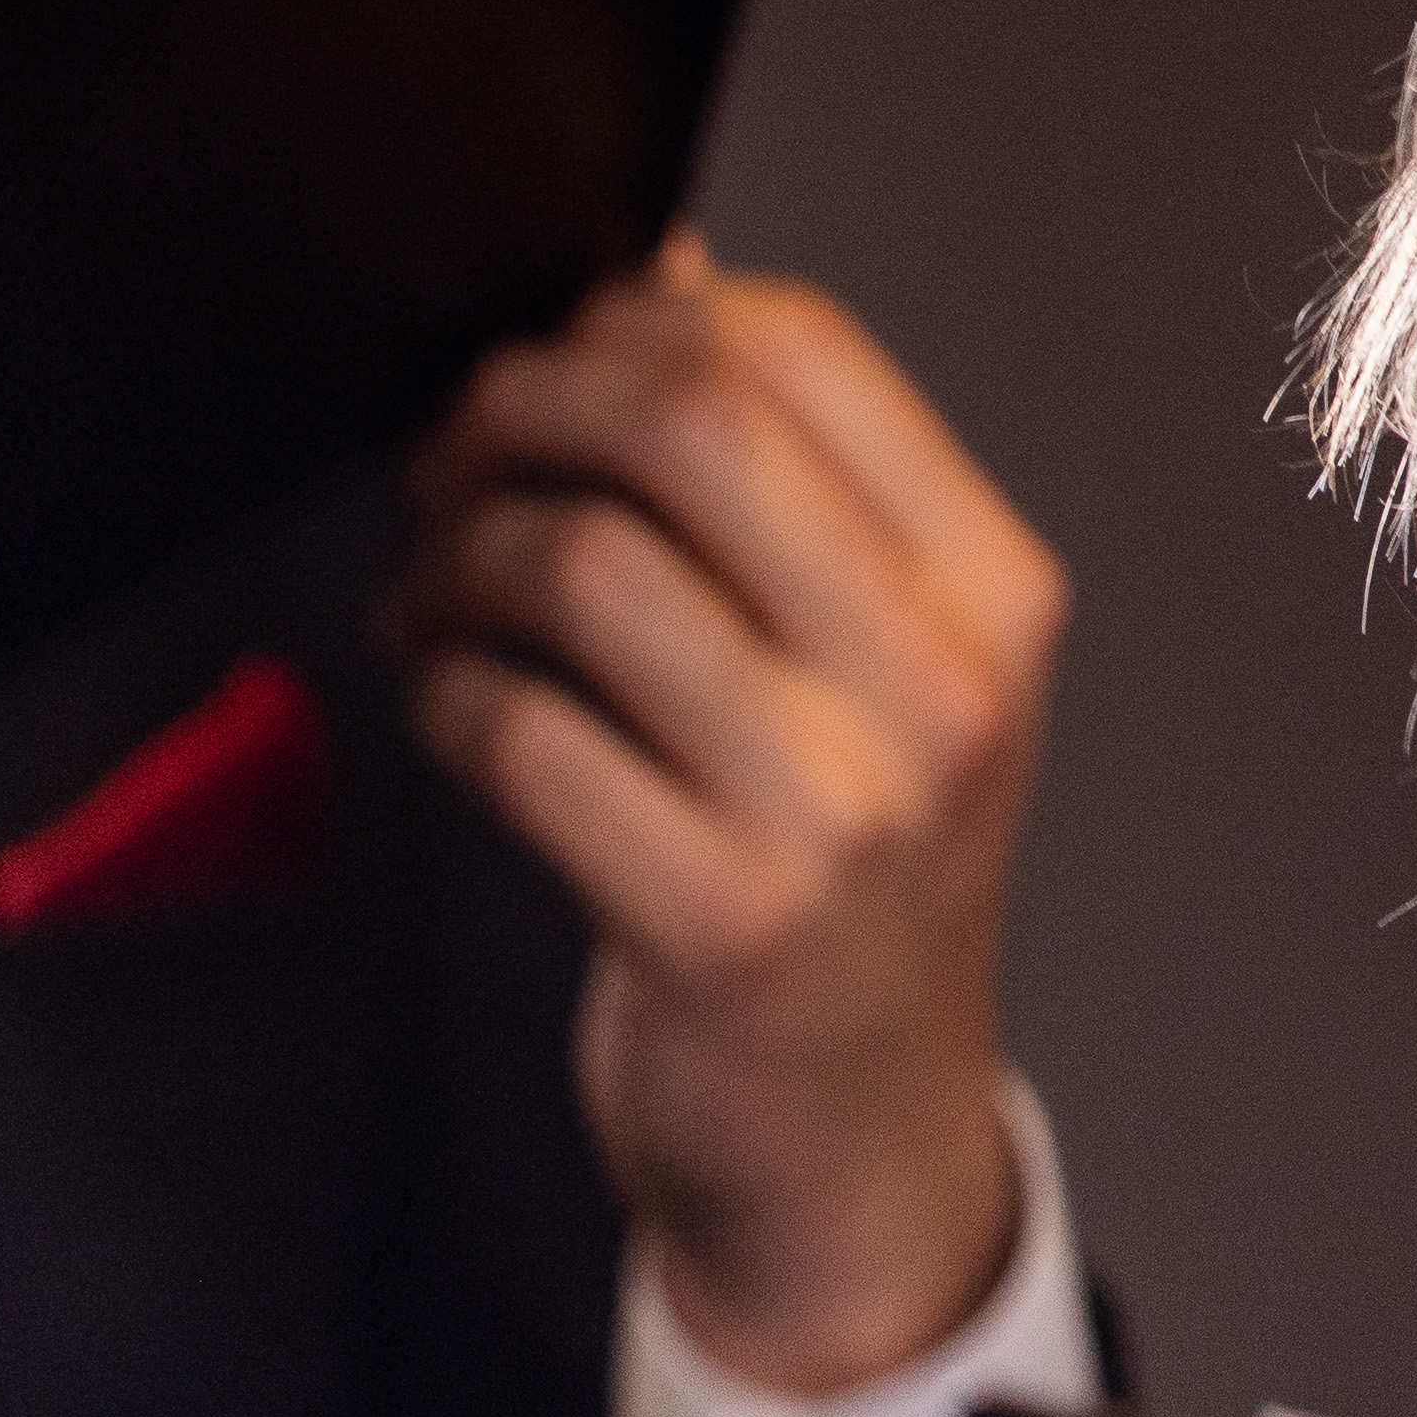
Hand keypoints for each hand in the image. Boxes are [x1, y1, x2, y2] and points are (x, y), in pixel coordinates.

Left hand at [404, 247, 1065, 1391]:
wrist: (852, 1141)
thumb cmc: (834, 881)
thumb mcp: (859, 671)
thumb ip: (777, 484)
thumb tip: (657, 274)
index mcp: (988, 591)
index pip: (799, 353)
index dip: (621, 326)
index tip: (531, 369)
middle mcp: (935, 687)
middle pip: (685, 429)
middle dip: (516, 413)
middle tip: (443, 463)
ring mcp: (835, 811)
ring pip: (583, 572)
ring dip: (455, 561)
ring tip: (428, 597)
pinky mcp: (712, 922)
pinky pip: (516, 736)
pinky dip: (439, 696)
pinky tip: (442, 705)